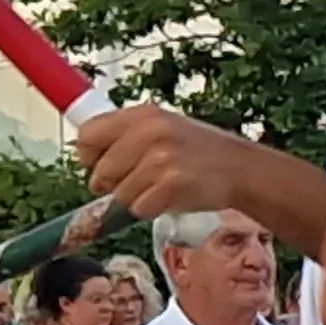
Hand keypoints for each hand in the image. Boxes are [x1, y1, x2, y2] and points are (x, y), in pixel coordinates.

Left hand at [75, 106, 259, 217]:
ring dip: (137, 198)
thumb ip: (125, 135)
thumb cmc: (200, 151)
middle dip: (114, 184)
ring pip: (120, 194)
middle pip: (101, 171)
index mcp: (143, 115)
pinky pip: (140, 208)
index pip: (87, 135)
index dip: (91, 157)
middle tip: (138, 182)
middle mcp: (150, 132)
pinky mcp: (173, 183)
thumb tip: (82, 153)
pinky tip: (171, 198)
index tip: (105, 165)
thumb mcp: (162, 128)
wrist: (243, 169)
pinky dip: (152, 209)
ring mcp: (162, 158)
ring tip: (162, 187)